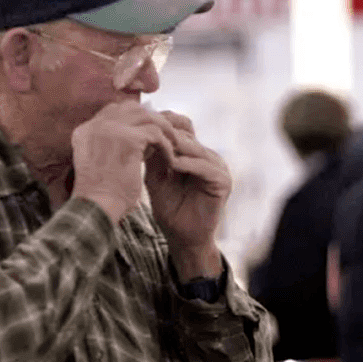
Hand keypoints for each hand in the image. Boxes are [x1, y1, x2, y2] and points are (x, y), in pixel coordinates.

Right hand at [70, 101, 175, 223]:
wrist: (97, 207)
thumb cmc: (103, 194)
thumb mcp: (104, 162)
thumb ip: (117, 145)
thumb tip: (144, 137)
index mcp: (85, 130)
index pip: (114, 111)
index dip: (135, 119)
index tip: (150, 134)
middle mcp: (95, 125)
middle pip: (131, 108)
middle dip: (152, 120)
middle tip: (167, 135)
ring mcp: (110, 129)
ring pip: (146, 117)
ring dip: (163, 131)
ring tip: (173, 145)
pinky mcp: (127, 138)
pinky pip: (155, 133)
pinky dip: (166, 145)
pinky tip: (170, 158)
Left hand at [143, 110, 231, 279]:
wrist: (182, 237)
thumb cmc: (169, 209)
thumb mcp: (156, 176)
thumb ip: (154, 155)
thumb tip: (142, 130)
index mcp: (195, 154)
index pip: (181, 129)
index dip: (162, 125)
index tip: (139, 124)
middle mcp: (209, 157)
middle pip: (188, 135)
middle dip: (166, 133)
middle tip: (147, 131)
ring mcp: (218, 168)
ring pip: (196, 149)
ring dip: (176, 147)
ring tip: (157, 146)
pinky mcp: (223, 182)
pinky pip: (205, 168)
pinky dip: (188, 164)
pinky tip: (172, 164)